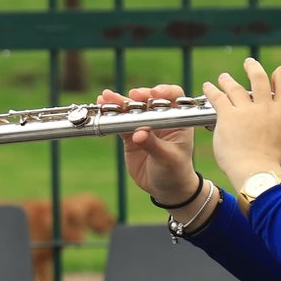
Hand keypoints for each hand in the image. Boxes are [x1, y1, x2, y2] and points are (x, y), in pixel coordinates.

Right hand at [101, 85, 199, 205]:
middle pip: (149, 100)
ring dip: (119, 102)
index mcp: (178, 121)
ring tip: (107, 97)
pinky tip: (102, 106)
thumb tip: (138, 134)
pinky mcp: (130, 135)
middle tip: (132, 96)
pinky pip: (120, 121)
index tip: (155, 94)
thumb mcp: (167, 159)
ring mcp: (144, 126)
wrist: (165, 189)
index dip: (165, 92)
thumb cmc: (175, 172)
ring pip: (132, 109)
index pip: (174, 98)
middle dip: (139, 96)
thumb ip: (153, 145)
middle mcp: (161, 119)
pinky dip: (111, 114)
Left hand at [204, 57, 280, 188]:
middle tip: (249, 63)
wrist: (256, 172)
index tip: (274, 76)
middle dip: (252, 67)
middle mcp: (265, 106)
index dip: (279, 74)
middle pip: (259, 77)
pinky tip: (208, 86)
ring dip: (228, 79)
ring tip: (223, 77)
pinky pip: (218, 97)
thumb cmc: (275, 163)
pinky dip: (212, 90)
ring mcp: (246, 110)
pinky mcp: (228, 117)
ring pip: (235, 85)